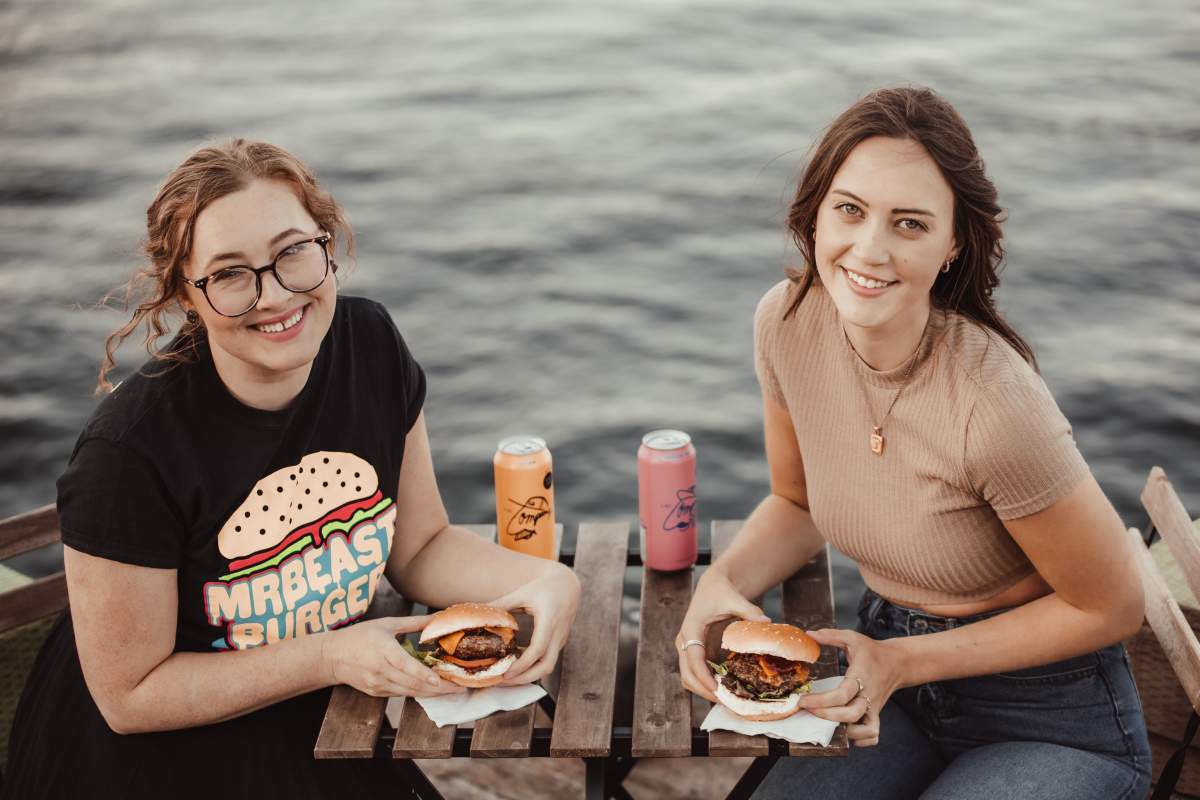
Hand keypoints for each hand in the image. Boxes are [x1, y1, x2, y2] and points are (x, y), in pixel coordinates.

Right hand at [322, 615, 464, 697]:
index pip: (407, 667)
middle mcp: (381, 671)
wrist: (332, 657)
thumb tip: (439, 617)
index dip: (425, 675)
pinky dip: (419, 693)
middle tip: (460, 688)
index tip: (443, 680)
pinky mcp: (377, 693)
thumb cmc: (360, 636)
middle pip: (413, 684)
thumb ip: (415, 623)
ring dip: (432, 693)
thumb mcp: (387, 624)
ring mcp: (378, 685)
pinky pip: (402, 694)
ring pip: (410, 692)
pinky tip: (433, 690)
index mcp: (383, 650)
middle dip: (438, 689)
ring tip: (452, 690)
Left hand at [492, 563, 581, 685]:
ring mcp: (561, 639)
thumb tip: (480, 610)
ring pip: (549, 666)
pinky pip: (548, 660)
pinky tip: (517, 666)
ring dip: (529, 676)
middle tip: (503, 681)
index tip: (505, 672)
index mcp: (549, 620)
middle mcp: (558, 633)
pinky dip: (534, 667)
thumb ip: (502, 603)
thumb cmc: (545, 587)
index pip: (538, 649)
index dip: (522, 664)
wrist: (568, 585)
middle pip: (547, 666)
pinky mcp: (560, 642)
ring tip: (508, 678)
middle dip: (526, 678)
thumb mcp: (522, 593)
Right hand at [676, 568, 770, 701]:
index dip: (703, 677)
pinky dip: (706, 683)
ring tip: (726, 700)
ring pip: (688, 677)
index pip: (693, 658)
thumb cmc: (721, 591)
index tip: (717, 691)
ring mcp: (687, 647)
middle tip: (726, 702)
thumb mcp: (735, 599)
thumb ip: (749, 611)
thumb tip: (767, 623)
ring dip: (703, 690)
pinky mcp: (694, 651)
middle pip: (687, 673)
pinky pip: (696, 673)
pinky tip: (725, 689)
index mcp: (691, 627)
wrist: (712, 584)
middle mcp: (684, 639)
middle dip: (703, 690)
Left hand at [801, 629, 903, 746]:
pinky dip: (860, 740)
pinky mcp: (876, 714)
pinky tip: (845, 732)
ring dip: (845, 731)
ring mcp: (874, 707)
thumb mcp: (852, 637)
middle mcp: (868, 695)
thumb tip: (810, 634)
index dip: (821, 701)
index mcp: (861, 676)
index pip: (842, 694)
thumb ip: (831, 636)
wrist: (898, 662)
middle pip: (851, 714)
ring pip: (865, 729)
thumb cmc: (872, 651)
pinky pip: (873, 735)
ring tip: (825, 723)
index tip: (803, 700)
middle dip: (827, 716)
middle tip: (807, 710)